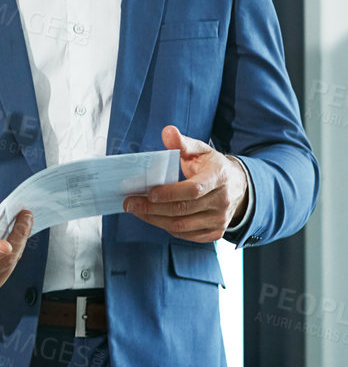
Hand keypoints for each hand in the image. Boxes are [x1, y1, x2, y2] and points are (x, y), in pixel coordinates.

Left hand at [122, 126, 248, 241]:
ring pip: (181, 226)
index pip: (193, 190)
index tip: (148, 192)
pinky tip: (153, 218)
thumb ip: (182, 143)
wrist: (237, 186)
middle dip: (152, 208)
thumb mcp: (201, 150)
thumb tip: (167, 131)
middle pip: (182, 210)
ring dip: (154, 220)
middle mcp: (222, 201)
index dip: (169, 193)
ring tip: (136, 210)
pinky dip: (166, 228)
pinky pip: (186, 235)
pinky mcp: (215, 232)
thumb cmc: (213, 166)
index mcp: (219, 178)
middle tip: (129, 203)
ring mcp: (220, 219)